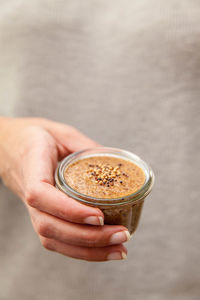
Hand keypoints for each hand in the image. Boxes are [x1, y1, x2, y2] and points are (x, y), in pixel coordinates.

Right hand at [0, 117, 128, 260]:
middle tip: (121, 235)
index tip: (98, 216)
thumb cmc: (37, 137)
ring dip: (87, 250)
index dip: (68, 210)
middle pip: (49, 226)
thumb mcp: (63, 133)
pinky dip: (80, 250)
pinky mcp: (41, 217)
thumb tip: (117, 166)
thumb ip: (87, 147)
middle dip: (88, 237)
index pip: (40, 195)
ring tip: (119, 249)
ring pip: (52, 239)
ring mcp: (32, 209)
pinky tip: (103, 250)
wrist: (12, 145)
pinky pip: (56, 240)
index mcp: (31, 166)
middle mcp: (28, 193)